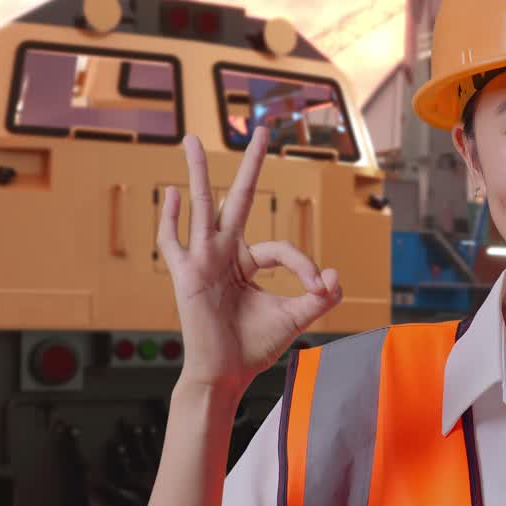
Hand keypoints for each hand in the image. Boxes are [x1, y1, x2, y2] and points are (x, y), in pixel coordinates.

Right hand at [157, 126, 341, 395]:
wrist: (227, 375)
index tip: (318, 287)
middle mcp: (225, 254)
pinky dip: (171, 220)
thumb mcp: (296, 318)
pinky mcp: (186, 276)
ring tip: (192, 139)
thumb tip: (334, 275)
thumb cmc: (255, 346)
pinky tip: (172, 194)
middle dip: (250, 166)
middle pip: (238, 200)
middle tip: (261, 130)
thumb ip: (319, 297)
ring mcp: (203, 261)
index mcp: (249, 262)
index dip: (305, 264)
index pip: (282, 247)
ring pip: (202, 208)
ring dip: (196, 173)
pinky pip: (173, 243)